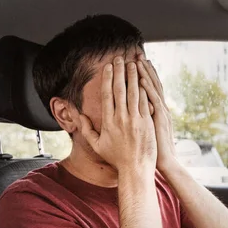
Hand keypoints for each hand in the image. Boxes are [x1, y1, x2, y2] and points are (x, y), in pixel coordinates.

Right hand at [79, 57, 156, 173]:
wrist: (135, 169)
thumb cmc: (116, 158)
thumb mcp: (97, 145)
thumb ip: (87, 129)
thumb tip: (79, 115)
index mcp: (108, 122)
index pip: (108, 95)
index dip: (108, 79)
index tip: (108, 67)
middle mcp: (122, 119)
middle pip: (120, 90)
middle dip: (120, 72)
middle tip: (120, 58)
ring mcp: (136, 120)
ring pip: (134, 93)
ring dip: (133, 76)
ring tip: (133, 63)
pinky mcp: (147, 123)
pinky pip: (145, 102)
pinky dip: (144, 89)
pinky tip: (144, 79)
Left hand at [137, 57, 177, 172]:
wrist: (165, 161)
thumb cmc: (153, 150)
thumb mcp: (148, 131)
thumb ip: (144, 119)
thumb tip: (133, 112)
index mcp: (156, 110)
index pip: (148, 88)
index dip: (143, 75)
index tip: (135, 63)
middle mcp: (159, 108)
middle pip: (151, 84)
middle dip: (143, 69)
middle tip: (137, 54)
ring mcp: (160, 112)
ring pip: (152, 89)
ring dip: (145, 74)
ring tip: (138, 60)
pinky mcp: (159, 119)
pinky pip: (153, 100)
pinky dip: (148, 89)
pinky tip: (142, 79)